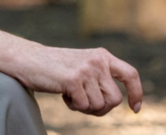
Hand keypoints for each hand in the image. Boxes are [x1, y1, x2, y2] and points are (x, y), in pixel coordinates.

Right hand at [23, 46, 142, 116]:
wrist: (29, 60)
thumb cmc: (57, 69)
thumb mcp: (84, 67)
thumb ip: (100, 78)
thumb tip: (115, 102)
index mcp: (103, 56)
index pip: (130, 74)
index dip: (136, 93)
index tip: (135, 109)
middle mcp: (98, 61)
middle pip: (115, 99)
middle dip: (101, 108)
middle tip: (84, 103)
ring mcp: (86, 70)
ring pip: (99, 105)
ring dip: (84, 107)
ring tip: (71, 94)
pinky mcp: (73, 80)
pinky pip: (83, 106)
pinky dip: (73, 106)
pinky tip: (63, 94)